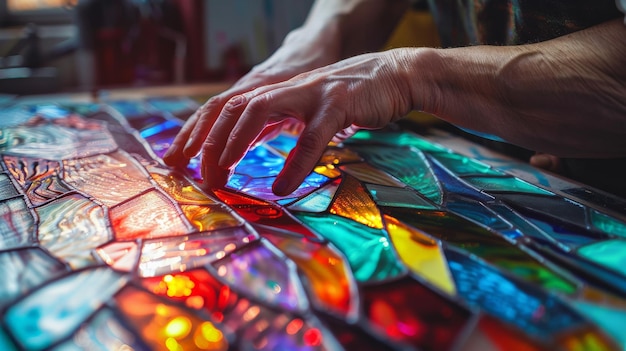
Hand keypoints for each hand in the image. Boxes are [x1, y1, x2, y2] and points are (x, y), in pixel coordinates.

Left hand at [167, 49, 413, 194]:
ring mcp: (310, 93)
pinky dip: (296, 163)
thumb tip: (251, 144)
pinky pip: (312, 136)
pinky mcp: (338, 103)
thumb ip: (280, 122)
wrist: (396, 75)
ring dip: (236, 143)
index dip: (203, 134)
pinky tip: (283, 186)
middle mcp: (287, 89)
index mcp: (278, 93)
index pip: (229, 110)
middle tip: (200, 177)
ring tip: (221, 172)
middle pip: (234, 108)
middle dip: (210, 142)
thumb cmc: (351, 98)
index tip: (184, 162)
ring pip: (260, 111)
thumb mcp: (307, 109)